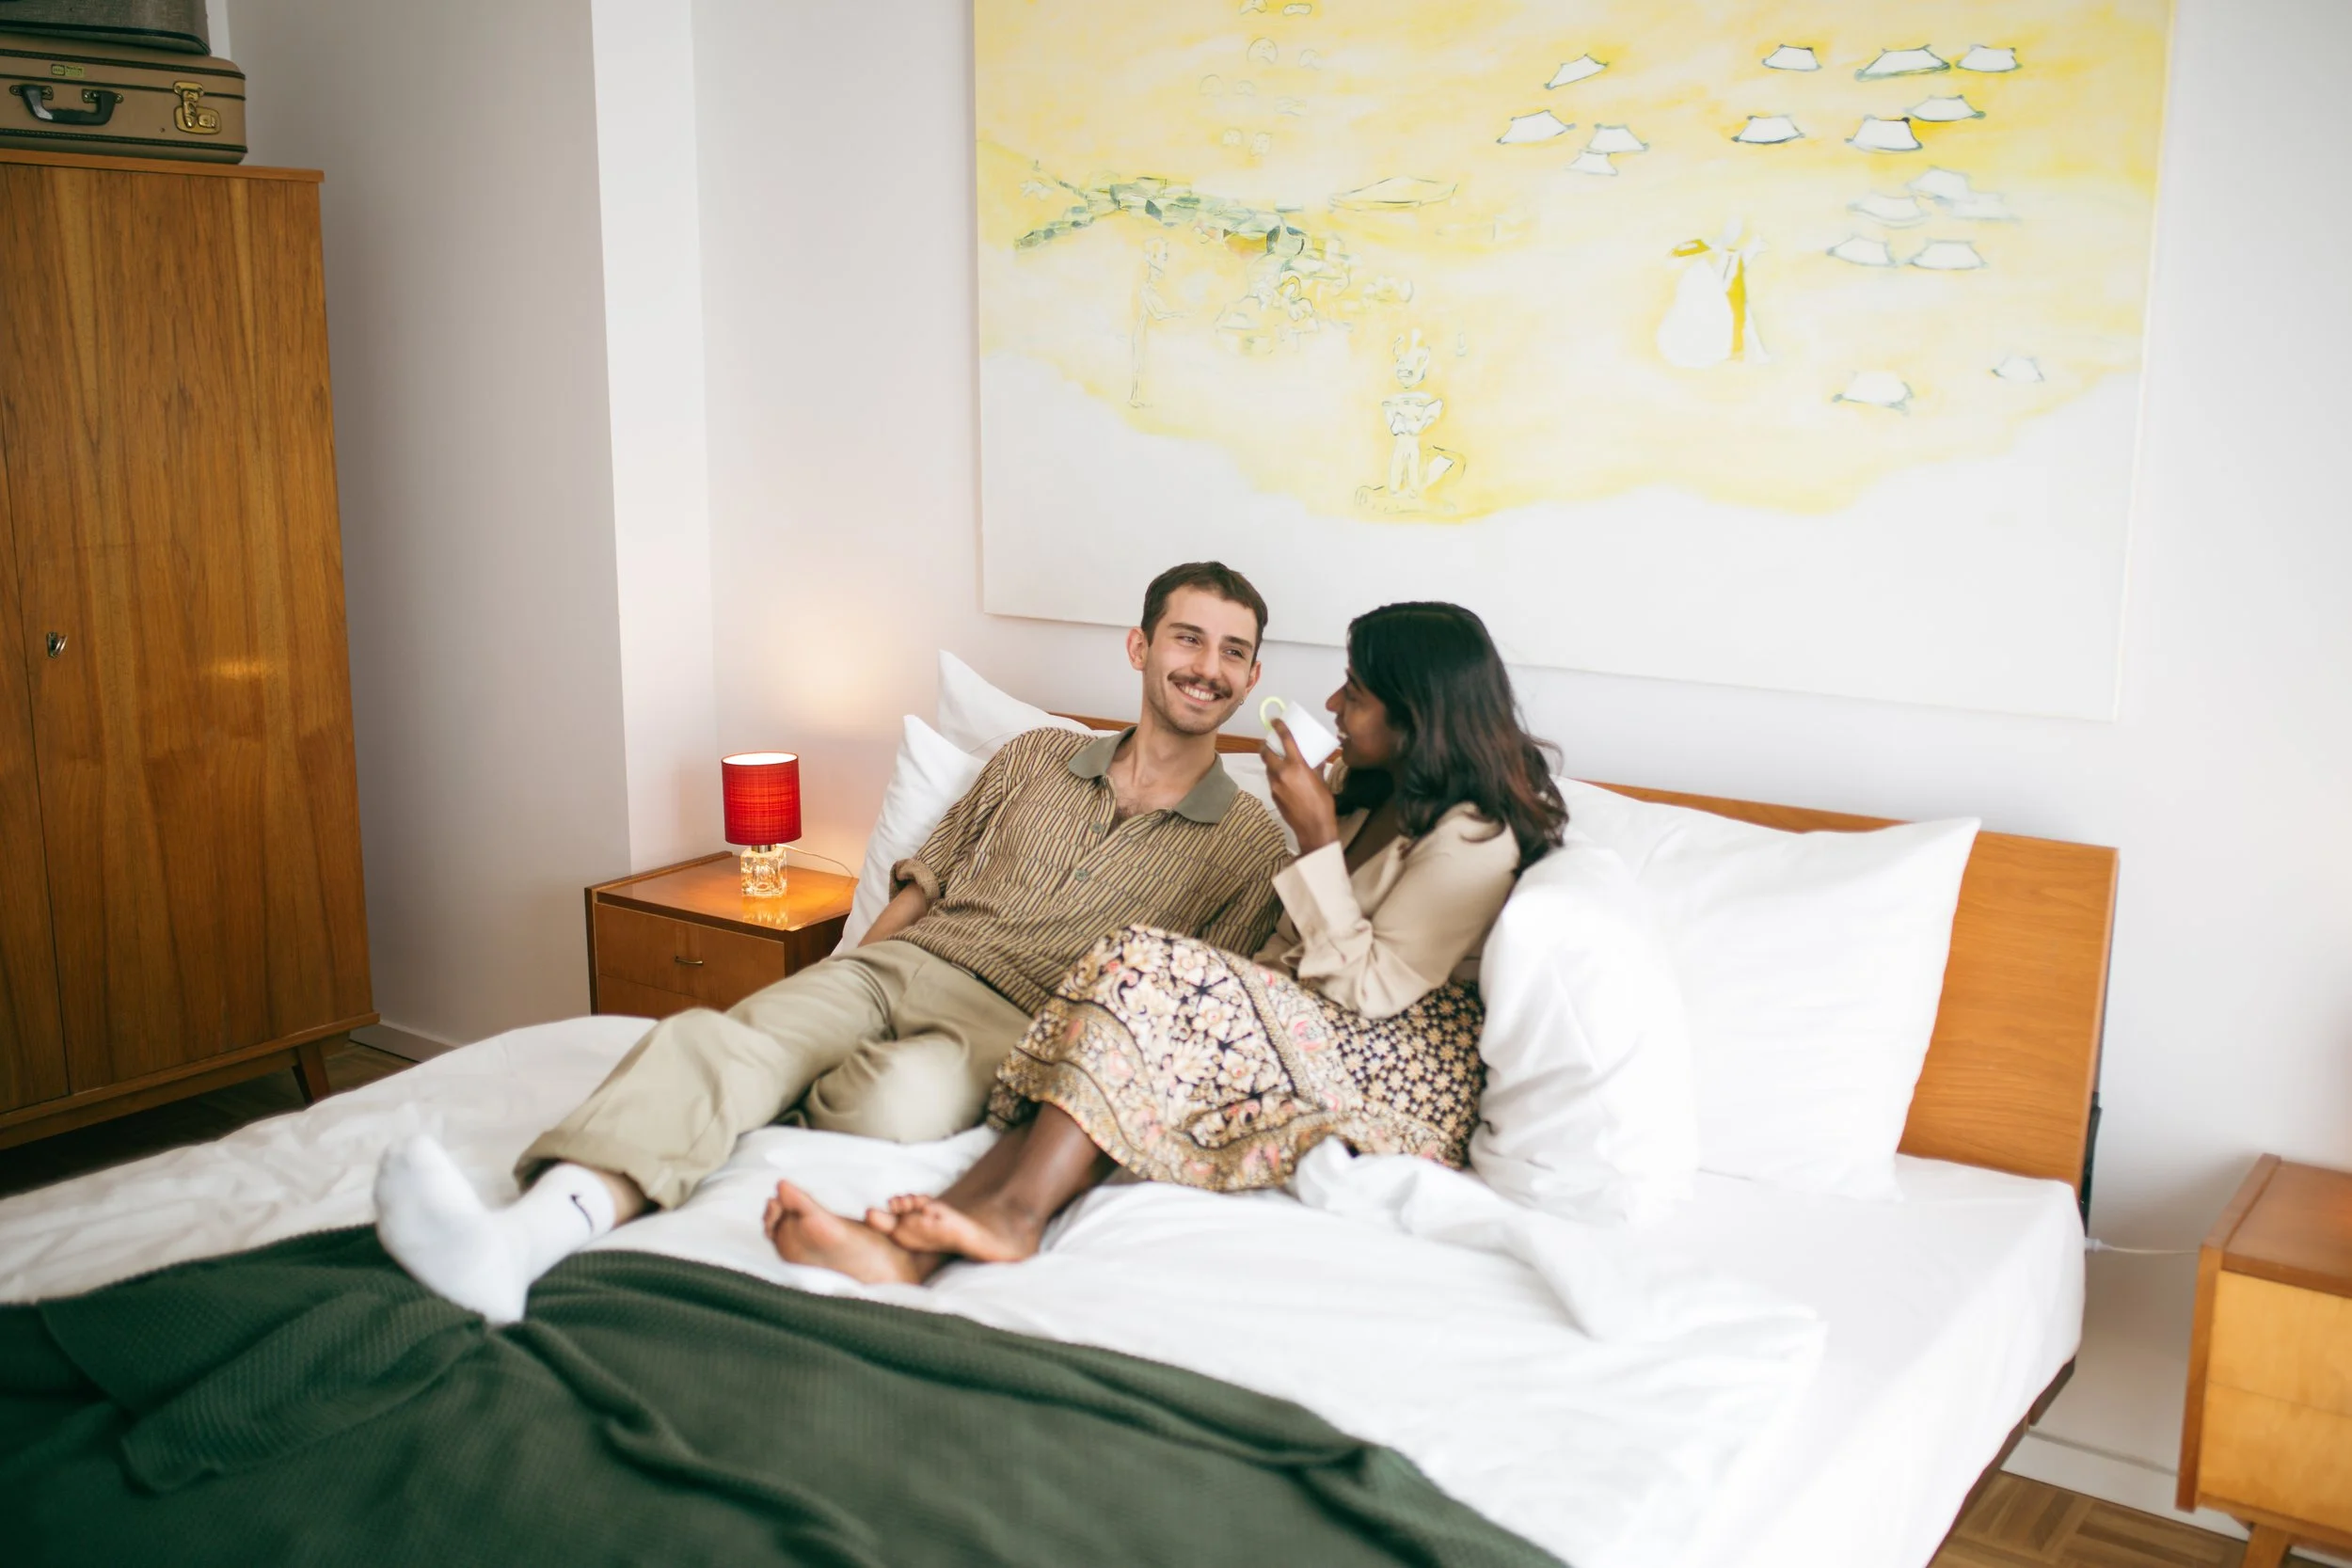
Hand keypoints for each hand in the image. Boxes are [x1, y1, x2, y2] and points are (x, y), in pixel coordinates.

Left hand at [1264, 719, 1340, 854]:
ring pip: (1267, 768)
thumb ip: (1317, 767)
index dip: (1279, 727)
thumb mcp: (1322, 781)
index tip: (1274, 720)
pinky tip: (1284, 780)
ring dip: (1270, 762)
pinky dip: (1275, 776)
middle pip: (1266, 753)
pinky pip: (1271, 780)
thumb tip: (1316, 760)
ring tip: (1278, 761)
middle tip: (1269, 743)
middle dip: (1265, 746)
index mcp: (1297, 766)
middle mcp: (1282, 773)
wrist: (1313, 827)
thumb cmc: (1322, 803)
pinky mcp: (1273, 796)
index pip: (1285, 740)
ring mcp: (1275, 785)